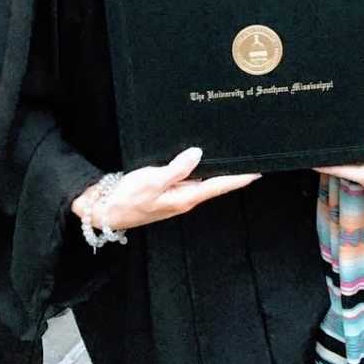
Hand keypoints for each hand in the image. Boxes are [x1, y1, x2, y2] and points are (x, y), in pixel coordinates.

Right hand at [71, 147, 259, 231]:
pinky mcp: (168, 192)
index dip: (239, 178)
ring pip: (204, 182)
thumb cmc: (128, 197)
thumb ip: (176, 168)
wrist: (106, 209)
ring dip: (219, 173)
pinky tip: (203, 163)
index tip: (257, 171)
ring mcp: (177, 196)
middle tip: (251, 161)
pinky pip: (191, 180)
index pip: (219, 185)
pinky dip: (202, 172)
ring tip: (234, 160)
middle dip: (233, 174)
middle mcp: (185, 198)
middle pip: (216, 184)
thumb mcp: (152, 180)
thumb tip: (198, 154)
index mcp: (186, 197)